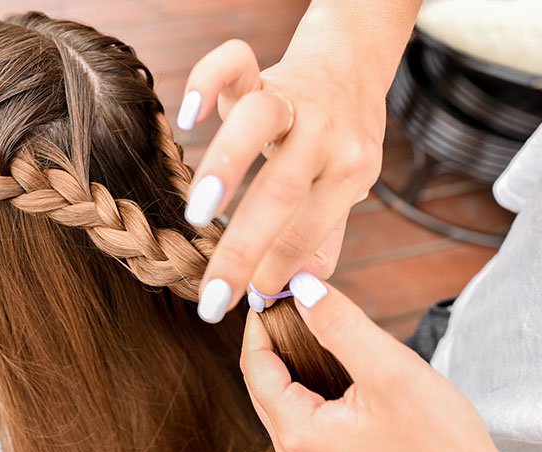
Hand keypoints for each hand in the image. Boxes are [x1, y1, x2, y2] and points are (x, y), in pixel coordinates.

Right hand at [179, 38, 382, 322]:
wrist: (352, 64)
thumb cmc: (340, 139)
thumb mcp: (347, 188)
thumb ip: (321, 237)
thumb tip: (290, 289)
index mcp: (349, 171)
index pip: (308, 231)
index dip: (277, 269)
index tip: (246, 299)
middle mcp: (325, 134)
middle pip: (284, 192)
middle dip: (245, 250)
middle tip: (214, 298)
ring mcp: (292, 98)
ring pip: (259, 124)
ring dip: (226, 169)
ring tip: (197, 214)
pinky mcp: (261, 71)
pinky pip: (233, 62)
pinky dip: (206, 82)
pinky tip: (189, 117)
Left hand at [239, 276, 541, 451]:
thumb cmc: (441, 444)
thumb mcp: (390, 371)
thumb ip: (341, 326)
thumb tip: (302, 289)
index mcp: (298, 433)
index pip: (254, 366)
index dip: (260, 323)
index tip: (274, 288)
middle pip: (263, 382)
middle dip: (272, 338)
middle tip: (292, 298)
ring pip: (283, 396)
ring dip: (290, 358)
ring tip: (311, 319)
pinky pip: (304, 411)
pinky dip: (307, 380)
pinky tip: (331, 359)